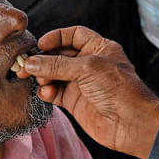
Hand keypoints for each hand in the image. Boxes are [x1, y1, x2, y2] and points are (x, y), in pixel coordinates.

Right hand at [19, 27, 158, 158]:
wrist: (130, 123)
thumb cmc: (121, 90)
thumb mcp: (88, 68)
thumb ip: (57, 64)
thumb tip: (32, 62)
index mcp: (99, 48)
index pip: (74, 35)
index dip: (56, 37)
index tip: (40, 44)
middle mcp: (89, 64)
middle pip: (59, 55)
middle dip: (43, 59)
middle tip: (27, 65)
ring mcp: (81, 83)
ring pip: (54, 74)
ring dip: (43, 76)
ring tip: (39, 80)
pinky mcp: (75, 101)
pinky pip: (54, 92)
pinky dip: (47, 92)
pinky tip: (46, 93)